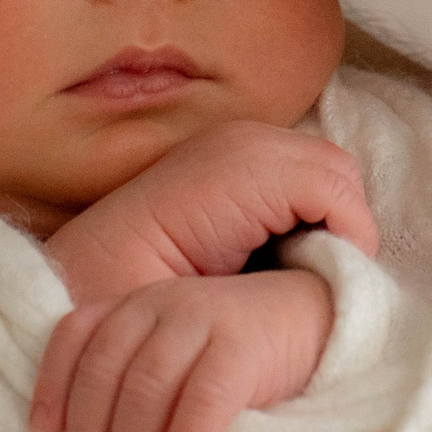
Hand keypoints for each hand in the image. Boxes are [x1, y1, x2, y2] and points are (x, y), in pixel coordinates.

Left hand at [28, 268, 334, 431]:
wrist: (318, 315)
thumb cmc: (237, 351)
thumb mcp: (177, 351)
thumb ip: (137, 377)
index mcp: (137, 303)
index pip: (77, 335)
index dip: (51, 383)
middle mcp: (161, 302)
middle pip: (105, 374)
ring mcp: (203, 318)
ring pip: (145, 389)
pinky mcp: (244, 344)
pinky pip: (203, 400)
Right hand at [42, 120, 377, 304]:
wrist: (91, 292)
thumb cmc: (150, 294)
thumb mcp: (227, 262)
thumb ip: (274, 240)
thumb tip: (339, 256)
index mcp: (233, 153)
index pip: (321, 175)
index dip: (329, 222)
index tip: (308, 271)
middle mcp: (241, 137)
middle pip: (337, 170)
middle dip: (338, 223)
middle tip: (311, 276)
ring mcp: (243, 144)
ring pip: (341, 177)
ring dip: (338, 231)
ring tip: (305, 278)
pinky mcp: (250, 166)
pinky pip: (336, 193)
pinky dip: (340, 234)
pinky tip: (304, 273)